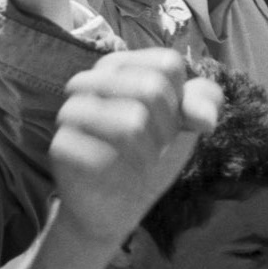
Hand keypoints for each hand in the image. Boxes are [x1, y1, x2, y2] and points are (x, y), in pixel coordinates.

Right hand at [51, 50, 222, 247]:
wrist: (114, 204)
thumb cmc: (147, 154)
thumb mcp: (183, 125)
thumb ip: (200, 105)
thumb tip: (205, 118)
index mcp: (117, 65)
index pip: (167, 63)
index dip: (181, 98)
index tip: (172, 122)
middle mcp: (89, 80)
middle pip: (152, 87)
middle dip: (167, 127)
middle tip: (156, 147)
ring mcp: (70, 111)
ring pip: (132, 121)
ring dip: (150, 153)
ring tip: (141, 162)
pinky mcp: (61, 145)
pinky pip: (107, 155)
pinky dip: (126, 172)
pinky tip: (118, 176)